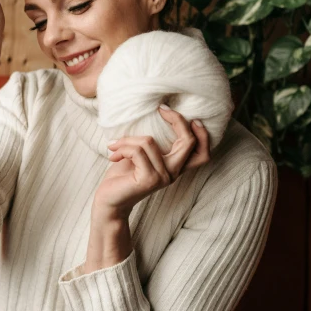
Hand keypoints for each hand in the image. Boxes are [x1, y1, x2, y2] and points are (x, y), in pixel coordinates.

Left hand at [94, 106, 211, 215]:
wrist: (109, 201)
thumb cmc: (122, 175)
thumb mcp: (140, 154)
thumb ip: (152, 142)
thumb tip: (155, 114)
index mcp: (175, 166)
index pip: (202, 152)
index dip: (200, 132)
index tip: (185, 115)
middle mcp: (173, 173)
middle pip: (189, 142)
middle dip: (177, 120)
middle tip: (161, 109)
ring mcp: (163, 177)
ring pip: (150, 141)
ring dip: (127, 139)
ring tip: (115, 145)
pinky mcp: (149, 179)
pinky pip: (137, 151)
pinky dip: (122, 148)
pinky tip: (113, 155)